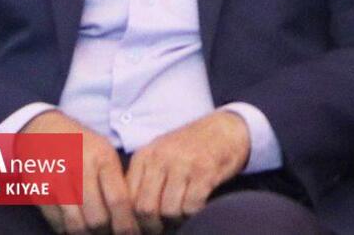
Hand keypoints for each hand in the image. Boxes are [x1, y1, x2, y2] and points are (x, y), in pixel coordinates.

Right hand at [22, 109, 138, 234]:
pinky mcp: (39, 193)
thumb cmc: (81, 144)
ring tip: (97, 234)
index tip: (134, 234)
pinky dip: (69, 231)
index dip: (128, 224)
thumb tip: (132, 216)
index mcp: (102, 158)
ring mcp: (57, 182)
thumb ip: (118, 181)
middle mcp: (79, 169)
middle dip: (108, 233)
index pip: (119, 200)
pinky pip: (57, 224)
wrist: (42, 130)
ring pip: (77, 226)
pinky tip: (78, 228)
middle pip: (98, 218)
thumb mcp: (105, 152)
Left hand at [126, 110, 250, 233]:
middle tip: (163, 228)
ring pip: (169, 211)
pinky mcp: (205, 170)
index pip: (127, 200)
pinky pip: (192, 206)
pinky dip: (194, 213)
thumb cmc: (190, 149)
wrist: (226, 129)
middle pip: (146, 208)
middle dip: (154, 226)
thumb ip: (143, 180)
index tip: (143, 228)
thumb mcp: (160, 156)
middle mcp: (161, 157)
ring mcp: (183, 162)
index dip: (134, 221)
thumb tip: (129, 218)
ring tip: (182, 215)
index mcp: (144, 155)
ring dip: (177, 220)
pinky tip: (198, 207)